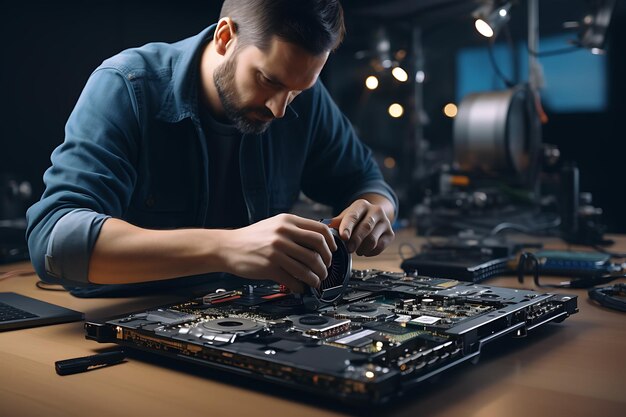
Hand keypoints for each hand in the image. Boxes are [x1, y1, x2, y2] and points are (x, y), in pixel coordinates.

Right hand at [222, 214, 337, 292]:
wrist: (227, 247)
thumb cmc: (252, 238)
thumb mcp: (275, 225)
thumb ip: (295, 229)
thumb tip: (319, 241)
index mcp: (287, 221)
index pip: (320, 231)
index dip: (331, 244)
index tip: (332, 253)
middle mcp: (283, 234)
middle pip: (317, 249)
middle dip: (326, 263)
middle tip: (325, 269)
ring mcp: (276, 251)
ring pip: (307, 267)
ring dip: (316, 277)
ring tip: (316, 281)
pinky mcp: (269, 267)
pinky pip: (293, 280)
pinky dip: (300, 286)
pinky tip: (300, 287)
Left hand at [329, 199, 393, 255]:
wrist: (374, 217)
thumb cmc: (355, 218)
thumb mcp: (345, 216)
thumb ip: (337, 222)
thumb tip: (327, 228)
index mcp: (362, 205)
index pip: (354, 216)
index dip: (348, 227)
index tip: (343, 237)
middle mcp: (376, 211)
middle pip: (366, 227)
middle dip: (355, 240)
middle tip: (348, 249)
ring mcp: (385, 222)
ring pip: (373, 239)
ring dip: (362, 248)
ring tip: (355, 250)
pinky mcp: (390, 234)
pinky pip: (380, 247)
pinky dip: (370, 252)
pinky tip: (364, 251)